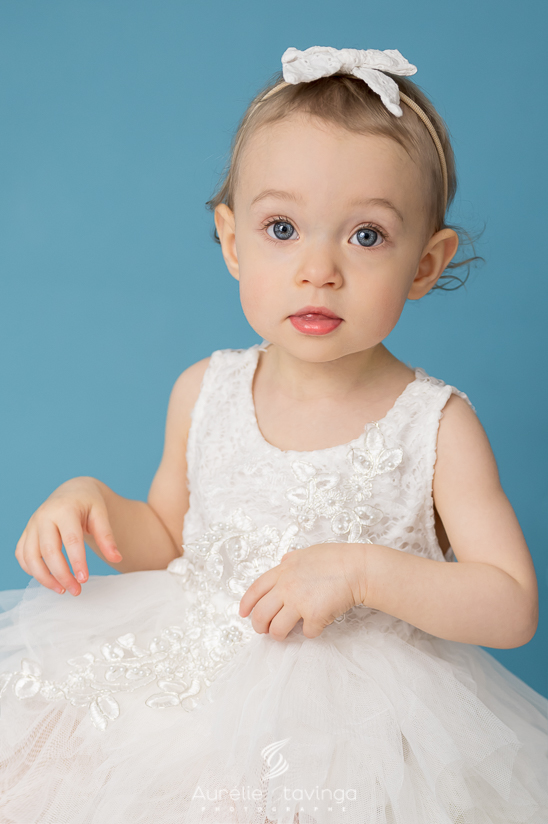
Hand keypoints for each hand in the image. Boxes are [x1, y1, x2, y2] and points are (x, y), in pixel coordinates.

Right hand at [14, 477, 121, 596]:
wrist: (72, 491)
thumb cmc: (88, 503)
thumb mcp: (101, 514)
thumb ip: (107, 536)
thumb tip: (117, 558)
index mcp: (64, 509)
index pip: (70, 539)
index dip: (77, 562)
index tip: (84, 580)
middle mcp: (44, 516)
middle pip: (48, 551)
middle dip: (61, 575)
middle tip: (76, 590)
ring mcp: (32, 525)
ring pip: (30, 557)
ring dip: (44, 577)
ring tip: (62, 590)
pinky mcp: (26, 533)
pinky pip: (22, 555)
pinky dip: (31, 570)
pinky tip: (48, 579)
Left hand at [238, 542, 368, 640]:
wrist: (357, 567)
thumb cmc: (336, 558)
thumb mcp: (307, 552)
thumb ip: (291, 559)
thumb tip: (283, 560)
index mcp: (282, 571)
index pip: (255, 590)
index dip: (246, 604)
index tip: (243, 614)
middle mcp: (286, 587)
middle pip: (261, 614)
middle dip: (259, 626)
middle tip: (264, 630)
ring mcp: (299, 602)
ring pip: (277, 629)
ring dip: (279, 635)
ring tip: (285, 634)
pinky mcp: (314, 616)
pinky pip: (306, 633)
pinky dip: (311, 632)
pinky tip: (318, 624)